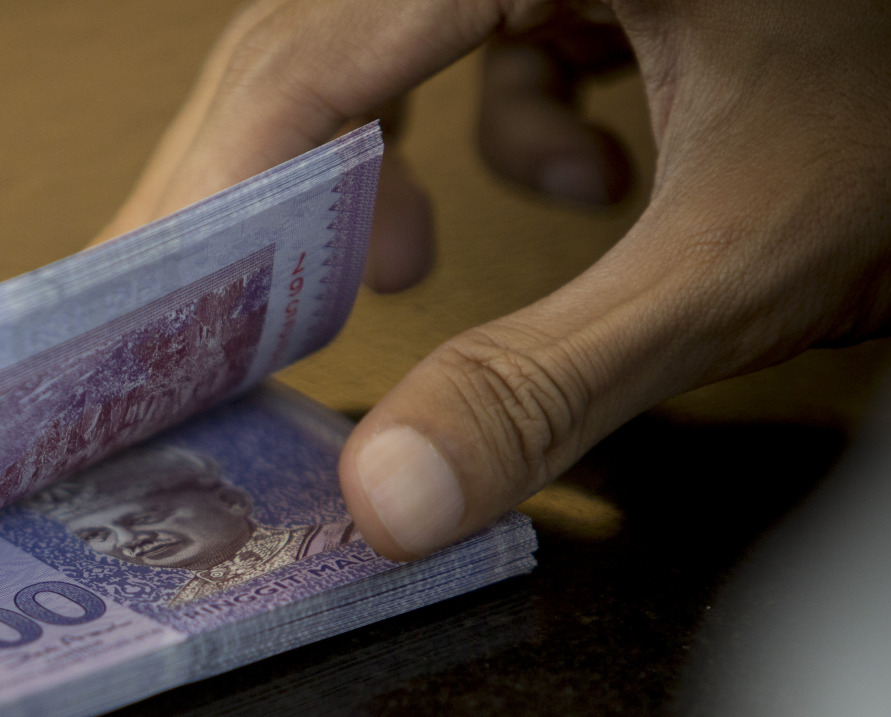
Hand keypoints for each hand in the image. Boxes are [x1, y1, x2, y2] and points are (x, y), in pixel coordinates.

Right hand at [103, 0, 890, 559]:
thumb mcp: (739, 256)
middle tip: (211, 321)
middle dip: (272, 187)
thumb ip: (552, 378)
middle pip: (311, 32)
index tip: (150, 312)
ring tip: (399, 263)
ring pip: (376, 26)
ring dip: (377, 154)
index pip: (309, 45)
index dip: (217, 187)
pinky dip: (496, 117)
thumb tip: (384, 497)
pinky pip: (470, 23)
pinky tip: (583, 171)